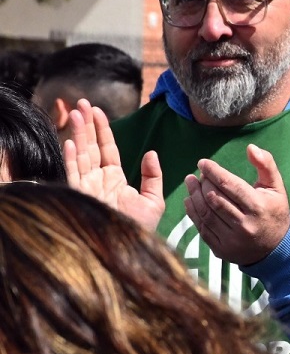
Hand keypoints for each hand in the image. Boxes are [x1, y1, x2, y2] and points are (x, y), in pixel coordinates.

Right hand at [64, 101, 164, 231]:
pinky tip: (71, 144)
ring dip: (77, 135)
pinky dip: (72, 160)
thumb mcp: (153, 201)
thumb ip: (153, 176)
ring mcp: (88, 188)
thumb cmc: (141, 229)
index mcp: (114, 178)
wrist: (131, 250)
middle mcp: (98, 180)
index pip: (106, 148)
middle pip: (90, 147)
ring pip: (81, 156)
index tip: (96, 110)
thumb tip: (151, 152)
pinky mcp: (81, 198)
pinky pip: (74, 176)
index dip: (101, 129)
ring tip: (74, 114)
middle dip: (85, 125)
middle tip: (80, 103)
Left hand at [182, 144, 289, 266]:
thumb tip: (251, 147)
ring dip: (194, 195)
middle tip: (198, 173)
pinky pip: (202, 228)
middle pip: (215, 198)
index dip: (213, 172)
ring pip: (206, 213)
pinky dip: (193, 212)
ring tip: (190, 182)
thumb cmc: (274, 211)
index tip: (203, 163)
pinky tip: (191, 200)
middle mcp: (245, 225)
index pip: (230, 185)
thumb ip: (266, 164)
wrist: (277, 247)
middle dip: (203, 182)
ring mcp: (233, 239)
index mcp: (258, 207)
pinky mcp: (222, 250)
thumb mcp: (276, 187)